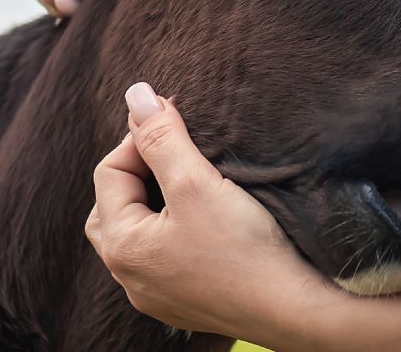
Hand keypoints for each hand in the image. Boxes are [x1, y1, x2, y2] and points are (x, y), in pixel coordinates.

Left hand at [86, 83, 400, 351]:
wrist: (290, 307)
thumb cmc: (244, 246)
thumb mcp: (197, 182)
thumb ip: (161, 137)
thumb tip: (135, 94)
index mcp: (123, 245)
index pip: (111, 171)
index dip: (139, 137)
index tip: (176, 118)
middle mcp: (129, 275)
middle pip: (115, 204)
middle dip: (139, 169)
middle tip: (176, 148)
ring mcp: (154, 293)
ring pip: (137, 231)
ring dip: (153, 198)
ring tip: (186, 178)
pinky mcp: (181, 300)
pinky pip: (160, 254)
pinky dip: (170, 226)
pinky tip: (199, 218)